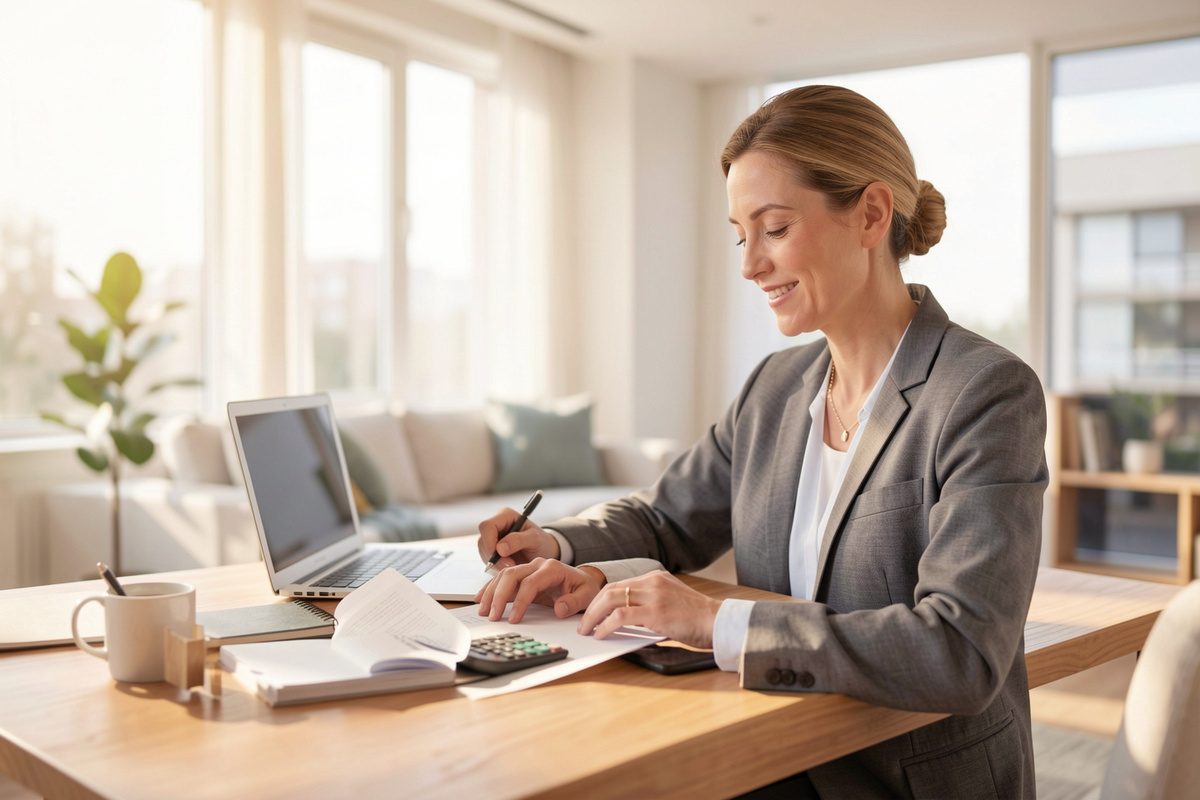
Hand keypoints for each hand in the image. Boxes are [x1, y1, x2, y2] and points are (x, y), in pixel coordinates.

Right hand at [474, 558, 605, 622]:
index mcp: (552, 568)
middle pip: (512, 575)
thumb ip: (574, 602)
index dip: (520, 601)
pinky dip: (491, 588)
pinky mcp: (522, 575)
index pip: (530, 583)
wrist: (583, 580)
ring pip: (504, 575)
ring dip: (491, 592)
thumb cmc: (584, 588)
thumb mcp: (586, 595)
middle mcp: (538, 564)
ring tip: (484, 611)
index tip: (514, 619)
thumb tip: (559, 608)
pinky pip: (502, 579)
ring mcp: (528, 567)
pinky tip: (481, 599)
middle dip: (499, 596)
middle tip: (493, 616)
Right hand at [476, 507, 560, 568]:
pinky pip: (487, 560)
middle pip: (483, 541)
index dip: (489, 542)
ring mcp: (492, 538)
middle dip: (494, 556)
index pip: (487, 526)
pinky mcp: (492, 551)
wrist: (544, 552)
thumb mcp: (535, 539)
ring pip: (483, 552)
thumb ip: (518, 540)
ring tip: (514, 565)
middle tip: (510, 565)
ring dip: (496, 563)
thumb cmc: (541, 541)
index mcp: (504, 516)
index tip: (500, 555)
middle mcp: (496, 525)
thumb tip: (500, 548)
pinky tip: (510, 566)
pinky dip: (496, 566)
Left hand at [578, 571, 720, 649]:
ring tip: (587, 630)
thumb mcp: (671, 601)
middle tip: (583, 623)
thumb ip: (650, 604)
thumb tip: (624, 619)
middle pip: (610, 590)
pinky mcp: (655, 612)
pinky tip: (601, 634)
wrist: (718, 622)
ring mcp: (654, 595)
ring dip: (593, 616)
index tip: (591, 613)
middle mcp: (653, 582)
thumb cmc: (697, 618)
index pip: (619, 584)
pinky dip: (606, 626)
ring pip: (611, 600)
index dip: (600, 599)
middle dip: (591, 607)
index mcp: (656, 577)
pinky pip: (620, 616)